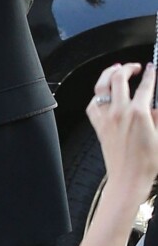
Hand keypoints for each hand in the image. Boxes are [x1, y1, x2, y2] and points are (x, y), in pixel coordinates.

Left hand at [86, 62, 157, 203]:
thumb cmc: (146, 163)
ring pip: (101, 86)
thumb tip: (153, 106)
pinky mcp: (98, 125)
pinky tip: (103, 94)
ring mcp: (106, 117)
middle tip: (134, 67)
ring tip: (116, 69)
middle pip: (119, 78)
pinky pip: (93, 104)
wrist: (128, 178)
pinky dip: (98, 96)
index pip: (146, 85)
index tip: (152, 68)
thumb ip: (157, 117)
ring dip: (108, 74)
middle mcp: (120, 111)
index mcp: (139, 113)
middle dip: (128, 67)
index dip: (151, 74)